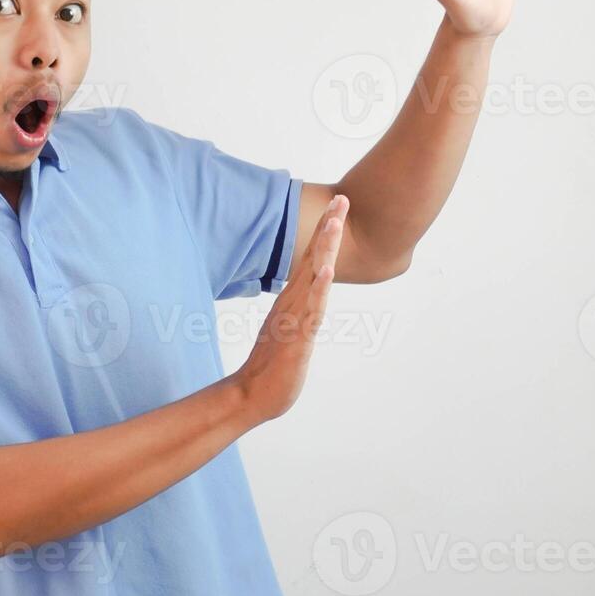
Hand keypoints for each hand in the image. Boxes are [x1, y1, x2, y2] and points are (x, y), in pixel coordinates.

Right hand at [230, 194, 348, 423]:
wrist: (253, 396)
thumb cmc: (273, 366)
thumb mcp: (291, 331)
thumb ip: (299, 312)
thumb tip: (310, 298)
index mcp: (293, 301)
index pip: (310, 260)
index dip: (324, 234)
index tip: (336, 209)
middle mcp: (293, 303)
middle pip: (312, 258)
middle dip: (328, 229)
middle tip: (341, 199)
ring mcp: (294, 318)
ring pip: (311, 277)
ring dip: (323, 249)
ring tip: (334, 222)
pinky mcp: (296, 337)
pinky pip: (309, 309)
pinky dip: (317, 289)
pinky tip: (324, 270)